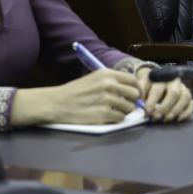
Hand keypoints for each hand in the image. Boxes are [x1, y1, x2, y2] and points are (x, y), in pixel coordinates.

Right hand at [11, 69, 141, 125]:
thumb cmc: (75, 91)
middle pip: (135, 94)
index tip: (134, 94)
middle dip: (132, 101)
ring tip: (113, 111)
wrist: (56, 103)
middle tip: (124, 104)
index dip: (136, 88)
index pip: (133, 80)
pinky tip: (108, 117)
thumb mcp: (94, 78)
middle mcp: (108, 85)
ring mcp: (106, 100)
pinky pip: (120, 118)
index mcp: (107, 74)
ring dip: (124, 111)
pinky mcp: (103, 114)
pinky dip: (116, 119)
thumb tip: (132, 87)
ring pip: (129, 108)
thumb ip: (112, 80)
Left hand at [135, 67, 192, 122]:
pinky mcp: (189, 96)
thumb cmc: (149, 85)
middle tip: (156, 117)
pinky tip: (178, 119)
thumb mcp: (142, 85)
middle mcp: (174, 81)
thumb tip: (138, 104)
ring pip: (185, 98)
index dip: (152, 102)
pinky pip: (192, 103)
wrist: (158, 79)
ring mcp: (183, 88)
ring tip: (166, 119)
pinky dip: (186, 112)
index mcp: (161, 77)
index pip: (158, 89)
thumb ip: (140, 93)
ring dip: (176, 110)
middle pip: (174, 93)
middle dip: (165, 107)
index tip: (147, 112)